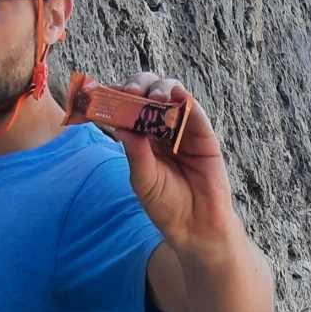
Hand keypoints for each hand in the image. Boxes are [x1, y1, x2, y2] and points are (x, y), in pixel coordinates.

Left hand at [112, 74, 236, 250]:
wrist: (195, 225)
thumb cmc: (165, 205)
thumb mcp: (143, 179)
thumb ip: (135, 152)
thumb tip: (118, 124)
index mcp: (142, 138)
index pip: (128, 107)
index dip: (118, 96)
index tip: (106, 92)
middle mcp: (162, 129)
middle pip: (150, 94)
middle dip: (139, 86)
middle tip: (131, 92)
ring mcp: (184, 130)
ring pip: (173, 96)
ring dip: (161, 89)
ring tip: (153, 98)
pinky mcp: (204, 136)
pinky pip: (195, 112)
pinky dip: (186, 101)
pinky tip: (178, 97)